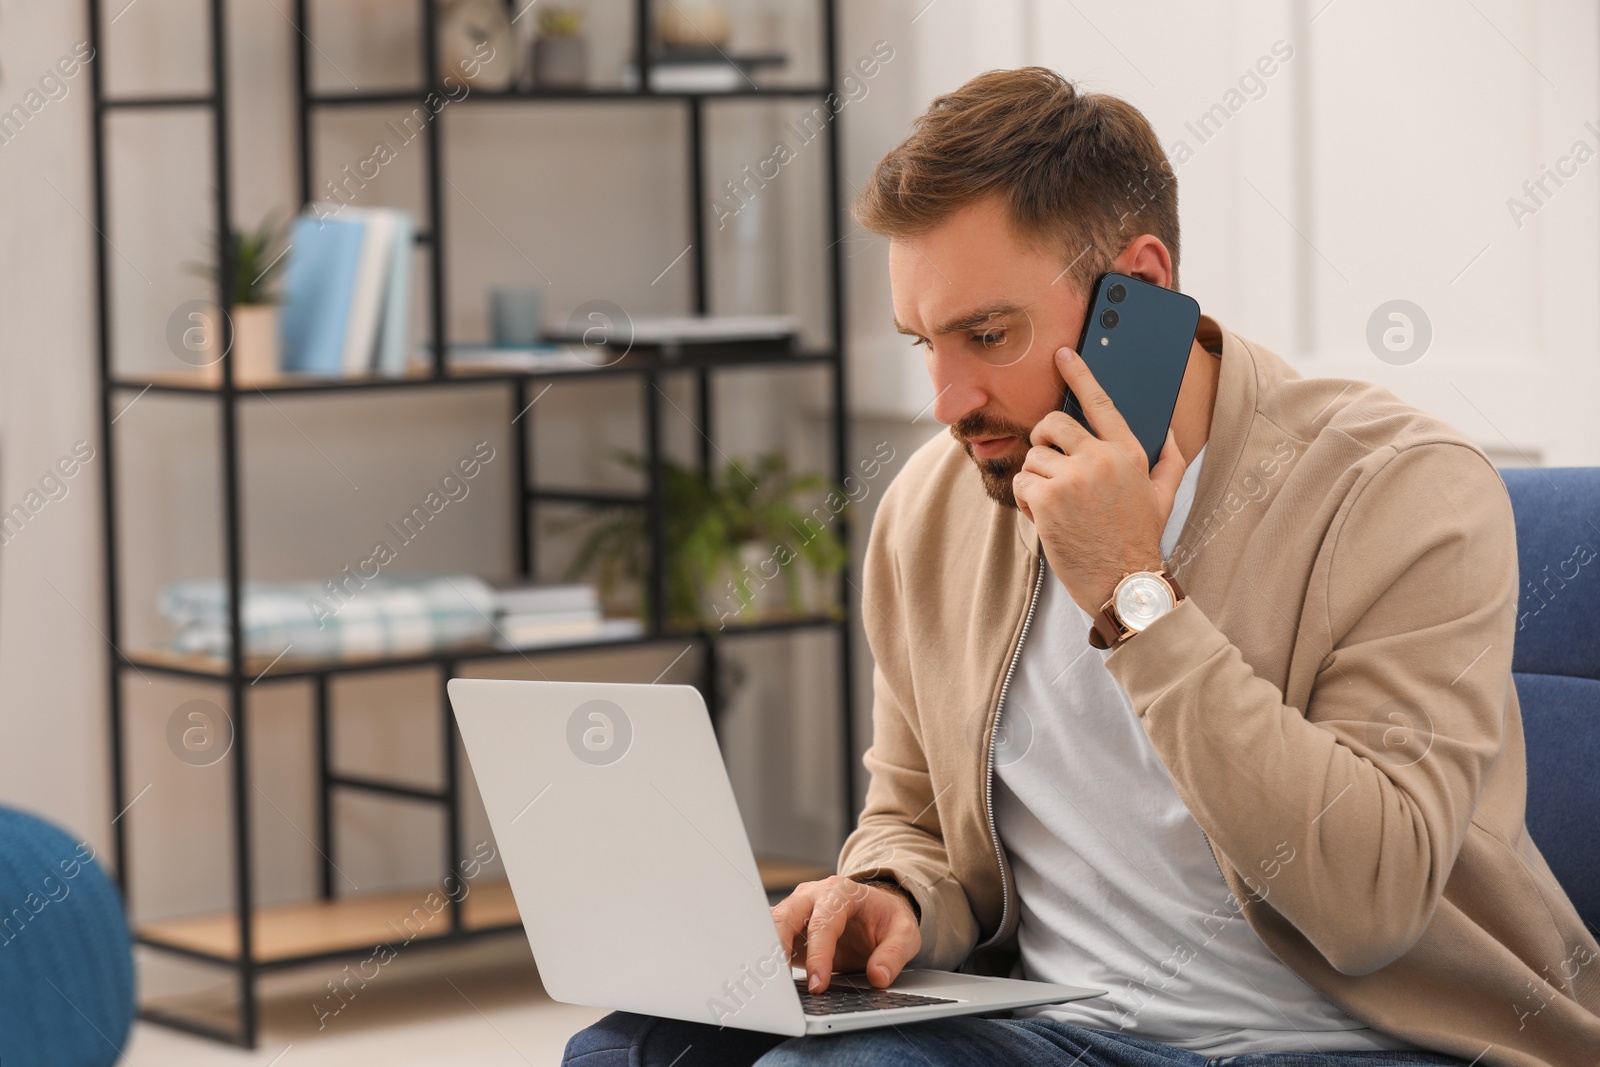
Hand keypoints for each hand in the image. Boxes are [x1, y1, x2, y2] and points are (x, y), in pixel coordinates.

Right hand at [771, 875, 920, 992]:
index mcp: (842, 892)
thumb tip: (878, 977)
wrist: (878, 908)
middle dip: (779, 947)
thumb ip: (893, 954)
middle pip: (786, 916)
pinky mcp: (789, 925)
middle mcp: (814, 895)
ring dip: (768, 951)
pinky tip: (767, 975)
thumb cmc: (887, 918)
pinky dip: (766, 953)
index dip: (819, 955)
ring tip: (768, 981)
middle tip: (778, 981)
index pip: (824, 923)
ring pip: (773, 924)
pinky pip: (770, 935)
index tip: (818, 984)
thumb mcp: (904, 932)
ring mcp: (798, 908)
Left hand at [1012, 346, 1187, 616]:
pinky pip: (1022, 482)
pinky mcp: (1047, 500)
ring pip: (1033, 456)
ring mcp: (1072, 479)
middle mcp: (1101, 460)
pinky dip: (1026, 500)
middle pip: (1053, 424)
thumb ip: (1169, 459)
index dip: (1080, 375)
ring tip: (1055, 505)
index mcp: (1129, 453)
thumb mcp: (1164, 496)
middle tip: (1049, 462)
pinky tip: (1044, 518)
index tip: (1062, 356)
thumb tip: (1168, 429)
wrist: (1123, 584)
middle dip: (1044, 440)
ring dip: (1036, 479)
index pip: (1101, 403)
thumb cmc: (1139, 540)